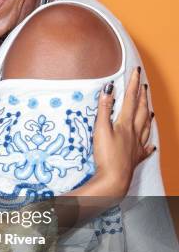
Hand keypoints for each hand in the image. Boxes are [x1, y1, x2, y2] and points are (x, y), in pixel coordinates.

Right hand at [92, 67, 154, 197]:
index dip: (133, 84)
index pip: (131, 100)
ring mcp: (136, 146)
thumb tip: (108, 89)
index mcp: (126, 124)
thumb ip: (104, 109)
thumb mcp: (101, 129)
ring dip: (148, 116)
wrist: (114, 179)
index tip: (136, 72)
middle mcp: (134, 133)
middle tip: (144, 86)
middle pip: (141, 111)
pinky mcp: (135, 158)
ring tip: (151, 109)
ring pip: (146, 127)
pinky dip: (148, 144)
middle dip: (143, 97)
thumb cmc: (106, 155)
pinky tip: (151, 144)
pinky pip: (145, 149)